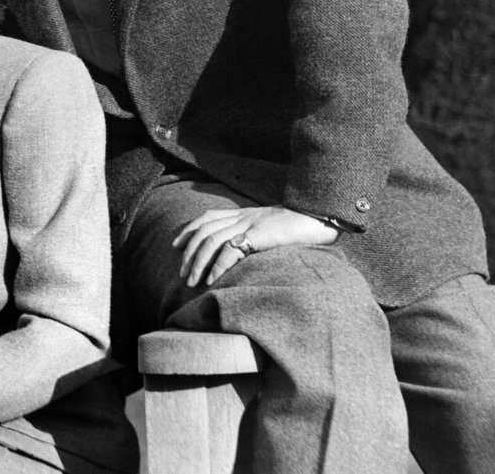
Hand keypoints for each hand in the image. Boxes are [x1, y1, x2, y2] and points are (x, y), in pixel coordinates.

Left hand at [172, 205, 338, 287]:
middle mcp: (242, 216)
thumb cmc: (298, 227)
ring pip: (211, 240)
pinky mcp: (258, 235)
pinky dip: (217, 266)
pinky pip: (230, 250)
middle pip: (204, 230)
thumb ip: (254, 234)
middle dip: (189, 252)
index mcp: (243, 213)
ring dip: (198, 263)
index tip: (176, 245)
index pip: (207, 217)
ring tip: (192, 282)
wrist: (317, 218)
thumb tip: (242, 250)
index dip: (189, 229)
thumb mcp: (270, 228)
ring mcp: (249, 224)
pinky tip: (212, 280)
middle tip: (182, 273)